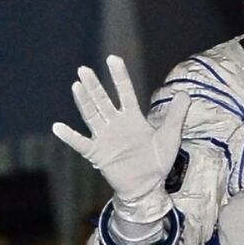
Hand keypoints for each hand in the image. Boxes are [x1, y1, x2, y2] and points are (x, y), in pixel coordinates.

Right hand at [53, 56, 186, 221]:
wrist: (148, 186)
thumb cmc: (157, 160)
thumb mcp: (170, 136)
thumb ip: (176, 115)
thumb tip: (185, 93)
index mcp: (132, 118)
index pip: (125, 93)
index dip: (119, 76)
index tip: (112, 59)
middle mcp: (116, 124)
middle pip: (103, 101)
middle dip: (94, 86)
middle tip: (84, 69)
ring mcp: (105, 138)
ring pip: (92, 116)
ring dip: (83, 102)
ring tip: (76, 86)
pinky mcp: (97, 154)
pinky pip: (81, 144)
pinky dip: (70, 136)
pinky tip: (57, 127)